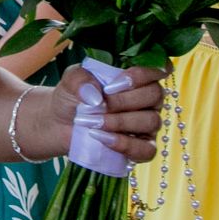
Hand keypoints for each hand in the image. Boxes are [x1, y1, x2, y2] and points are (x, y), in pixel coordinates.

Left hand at [35, 64, 165, 163]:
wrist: (61, 124)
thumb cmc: (73, 97)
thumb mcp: (70, 80)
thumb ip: (80, 79)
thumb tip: (96, 96)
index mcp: (137, 78)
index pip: (157, 70)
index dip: (139, 76)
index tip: (110, 86)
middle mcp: (148, 100)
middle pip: (155, 95)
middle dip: (123, 101)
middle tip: (97, 106)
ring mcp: (147, 124)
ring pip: (151, 121)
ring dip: (120, 122)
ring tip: (93, 123)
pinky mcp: (142, 148)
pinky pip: (146, 149)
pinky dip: (125, 144)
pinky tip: (103, 139)